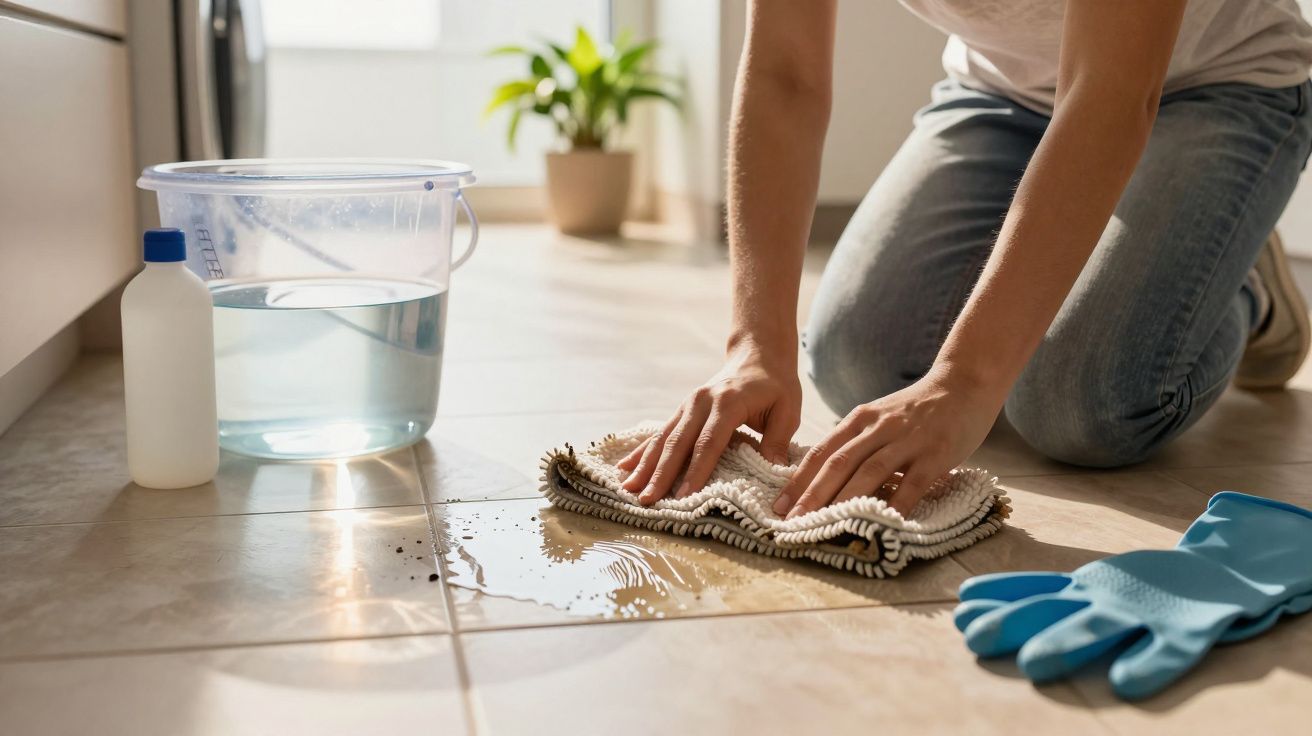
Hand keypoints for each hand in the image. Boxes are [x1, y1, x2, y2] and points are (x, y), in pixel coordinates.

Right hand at [618, 344, 801, 504]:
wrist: (758, 355)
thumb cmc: (776, 386)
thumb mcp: (787, 410)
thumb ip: (777, 441)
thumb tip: (772, 473)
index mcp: (727, 403)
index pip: (709, 442)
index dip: (695, 470)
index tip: (684, 496)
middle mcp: (701, 402)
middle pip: (677, 443)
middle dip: (660, 474)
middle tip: (647, 500)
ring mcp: (687, 405)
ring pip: (662, 438)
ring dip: (644, 465)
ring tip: (627, 490)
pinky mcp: (681, 410)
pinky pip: (658, 433)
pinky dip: (640, 452)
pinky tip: (623, 468)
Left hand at [772, 368, 1003, 517]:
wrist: (964, 383)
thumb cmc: (918, 409)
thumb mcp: (879, 418)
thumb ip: (857, 442)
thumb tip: (826, 479)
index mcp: (860, 420)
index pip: (821, 452)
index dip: (798, 480)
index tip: (779, 505)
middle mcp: (878, 428)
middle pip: (838, 463)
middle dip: (812, 495)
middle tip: (792, 522)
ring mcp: (907, 440)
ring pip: (868, 473)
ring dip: (843, 502)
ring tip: (825, 526)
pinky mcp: (935, 454)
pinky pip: (912, 484)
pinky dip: (895, 505)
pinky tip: (881, 524)